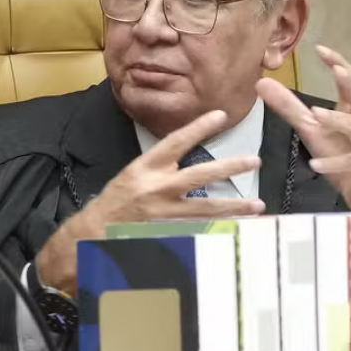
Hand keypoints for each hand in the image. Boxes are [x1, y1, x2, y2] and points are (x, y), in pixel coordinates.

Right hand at [36, 109, 264, 296]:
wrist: (92, 233)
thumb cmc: (115, 201)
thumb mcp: (133, 174)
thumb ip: (161, 166)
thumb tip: (192, 155)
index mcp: (145, 167)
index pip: (177, 142)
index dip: (199, 127)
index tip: (220, 115)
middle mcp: (156, 188)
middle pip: (200, 175)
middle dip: (229, 167)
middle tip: (254, 160)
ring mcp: (163, 214)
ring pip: (206, 208)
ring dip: (234, 207)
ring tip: (257, 205)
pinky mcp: (167, 234)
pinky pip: (199, 230)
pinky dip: (218, 230)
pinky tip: (238, 230)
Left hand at [257, 44, 350, 210]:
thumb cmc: (341, 160)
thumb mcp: (311, 132)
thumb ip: (289, 108)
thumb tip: (262, 83)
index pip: (350, 83)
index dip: (339, 65)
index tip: (321, 49)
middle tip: (338, 70)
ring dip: (339, 121)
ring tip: (316, 115)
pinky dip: (336, 164)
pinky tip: (315, 165)